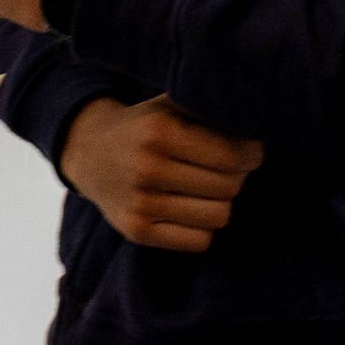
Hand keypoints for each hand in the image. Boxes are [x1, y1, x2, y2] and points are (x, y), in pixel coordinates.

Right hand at [61, 96, 265, 251]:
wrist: (89, 152)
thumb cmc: (144, 125)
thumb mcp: (170, 103)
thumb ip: (208, 108)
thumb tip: (255, 119)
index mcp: (159, 132)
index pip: (231, 155)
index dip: (251, 153)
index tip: (251, 150)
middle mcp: (147, 170)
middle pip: (229, 186)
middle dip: (239, 175)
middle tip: (231, 166)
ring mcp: (140, 205)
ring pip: (219, 216)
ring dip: (222, 201)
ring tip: (212, 186)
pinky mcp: (137, 232)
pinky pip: (199, 241)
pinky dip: (204, 226)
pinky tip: (193, 207)